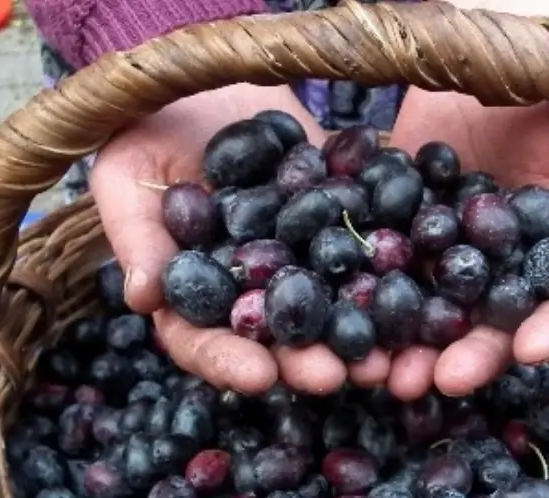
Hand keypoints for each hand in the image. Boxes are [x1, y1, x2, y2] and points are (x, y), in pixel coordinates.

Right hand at [92, 85, 388, 395]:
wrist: (203, 70)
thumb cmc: (144, 125)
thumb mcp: (127, 174)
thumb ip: (138, 236)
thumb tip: (142, 299)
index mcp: (194, 293)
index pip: (204, 342)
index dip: (229, 362)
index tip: (260, 377)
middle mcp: (254, 286)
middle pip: (279, 339)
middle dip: (306, 361)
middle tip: (335, 376)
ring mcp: (303, 256)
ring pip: (333, 307)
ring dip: (360, 336)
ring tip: (388, 359)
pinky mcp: (344, 216)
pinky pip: (373, 248)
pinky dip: (396, 271)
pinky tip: (422, 290)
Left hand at [382, 0, 548, 399]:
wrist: (479, 53)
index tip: (528, 352)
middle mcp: (501, 274)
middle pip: (489, 330)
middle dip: (468, 359)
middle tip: (443, 380)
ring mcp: (444, 261)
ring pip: (429, 318)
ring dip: (409, 352)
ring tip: (384, 374)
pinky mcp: (395, 240)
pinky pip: (376, 276)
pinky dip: (359, 304)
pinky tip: (340, 325)